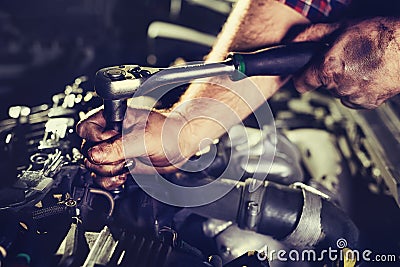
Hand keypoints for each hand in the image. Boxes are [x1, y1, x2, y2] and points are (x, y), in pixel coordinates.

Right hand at [76, 106, 193, 188]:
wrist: (181, 147)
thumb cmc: (169, 133)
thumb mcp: (143, 139)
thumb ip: (118, 147)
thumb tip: (94, 154)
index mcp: (113, 118)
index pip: (86, 128)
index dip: (96, 140)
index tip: (113, 144)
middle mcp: (110, 133)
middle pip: (87, 150)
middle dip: (104, 161)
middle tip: (123, 158)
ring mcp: (114, 149)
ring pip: (93, 165)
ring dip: (107, 172)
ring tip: (126, 167)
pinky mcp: (119, 163)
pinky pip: (102, 175)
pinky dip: (110, 180)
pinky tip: (123, 176)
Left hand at [293, 18, 399, 108]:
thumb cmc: (381, 35)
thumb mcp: (343, 26)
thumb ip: (314, 35)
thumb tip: (295, 40)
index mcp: (328, 68)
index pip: (301, 83)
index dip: (301, 78)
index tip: (303, 77)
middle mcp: (338, 85)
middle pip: (323, 84)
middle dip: (330, 74)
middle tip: (345, 59)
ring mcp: (353, 96)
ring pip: (339, 91)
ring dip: (345, 82)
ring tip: (361, 65)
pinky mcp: (367, 103)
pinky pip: (354, 98)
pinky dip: (358, 90)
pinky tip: (368, 75)